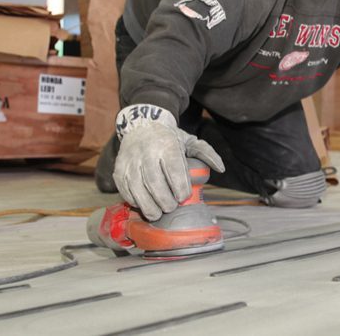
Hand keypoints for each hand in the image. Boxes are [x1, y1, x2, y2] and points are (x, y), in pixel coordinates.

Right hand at [113, 104, 224, 220]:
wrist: (141, 125)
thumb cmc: (168, 138)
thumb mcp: (189, 141)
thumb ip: (206, 153)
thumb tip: (220, 168)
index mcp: (166, 144)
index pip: (173, 169)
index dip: (179, 187)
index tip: (183, 197)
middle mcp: (146, 151)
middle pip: (154, 181)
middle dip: (163, 199)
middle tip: (170, 208)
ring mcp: (130, 160)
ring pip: (137, 187)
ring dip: (147, 205)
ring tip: (157, 214)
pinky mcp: (119, 168)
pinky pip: (124, 188)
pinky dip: (133, 200)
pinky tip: (143, 204)